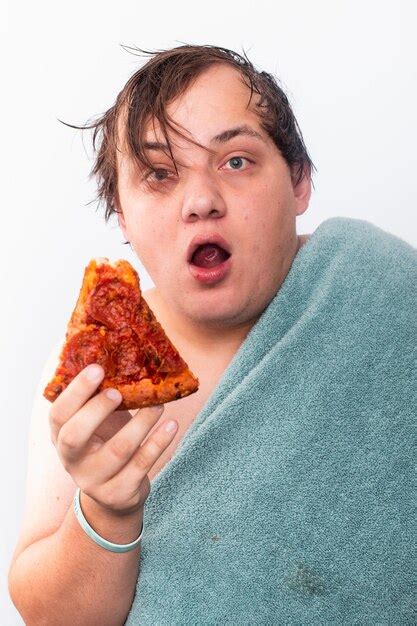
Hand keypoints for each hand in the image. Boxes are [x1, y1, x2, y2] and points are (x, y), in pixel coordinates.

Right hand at [49, 363, 177, 515]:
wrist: (115, 494)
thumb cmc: (104, 444)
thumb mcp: (95, 423)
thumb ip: (98, 398)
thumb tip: (117, 353)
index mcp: (61, 437)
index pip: (59, 414)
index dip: (76, 391)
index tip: (98, 368)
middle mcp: (72, 461)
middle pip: (75, 436)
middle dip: (96, 410)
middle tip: (119, 391)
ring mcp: (95, 480)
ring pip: (117, 450)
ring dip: (140, 423)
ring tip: (159, 404)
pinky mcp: (120, 492)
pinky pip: (141, 465)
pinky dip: (158, 443)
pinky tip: (172, 425)